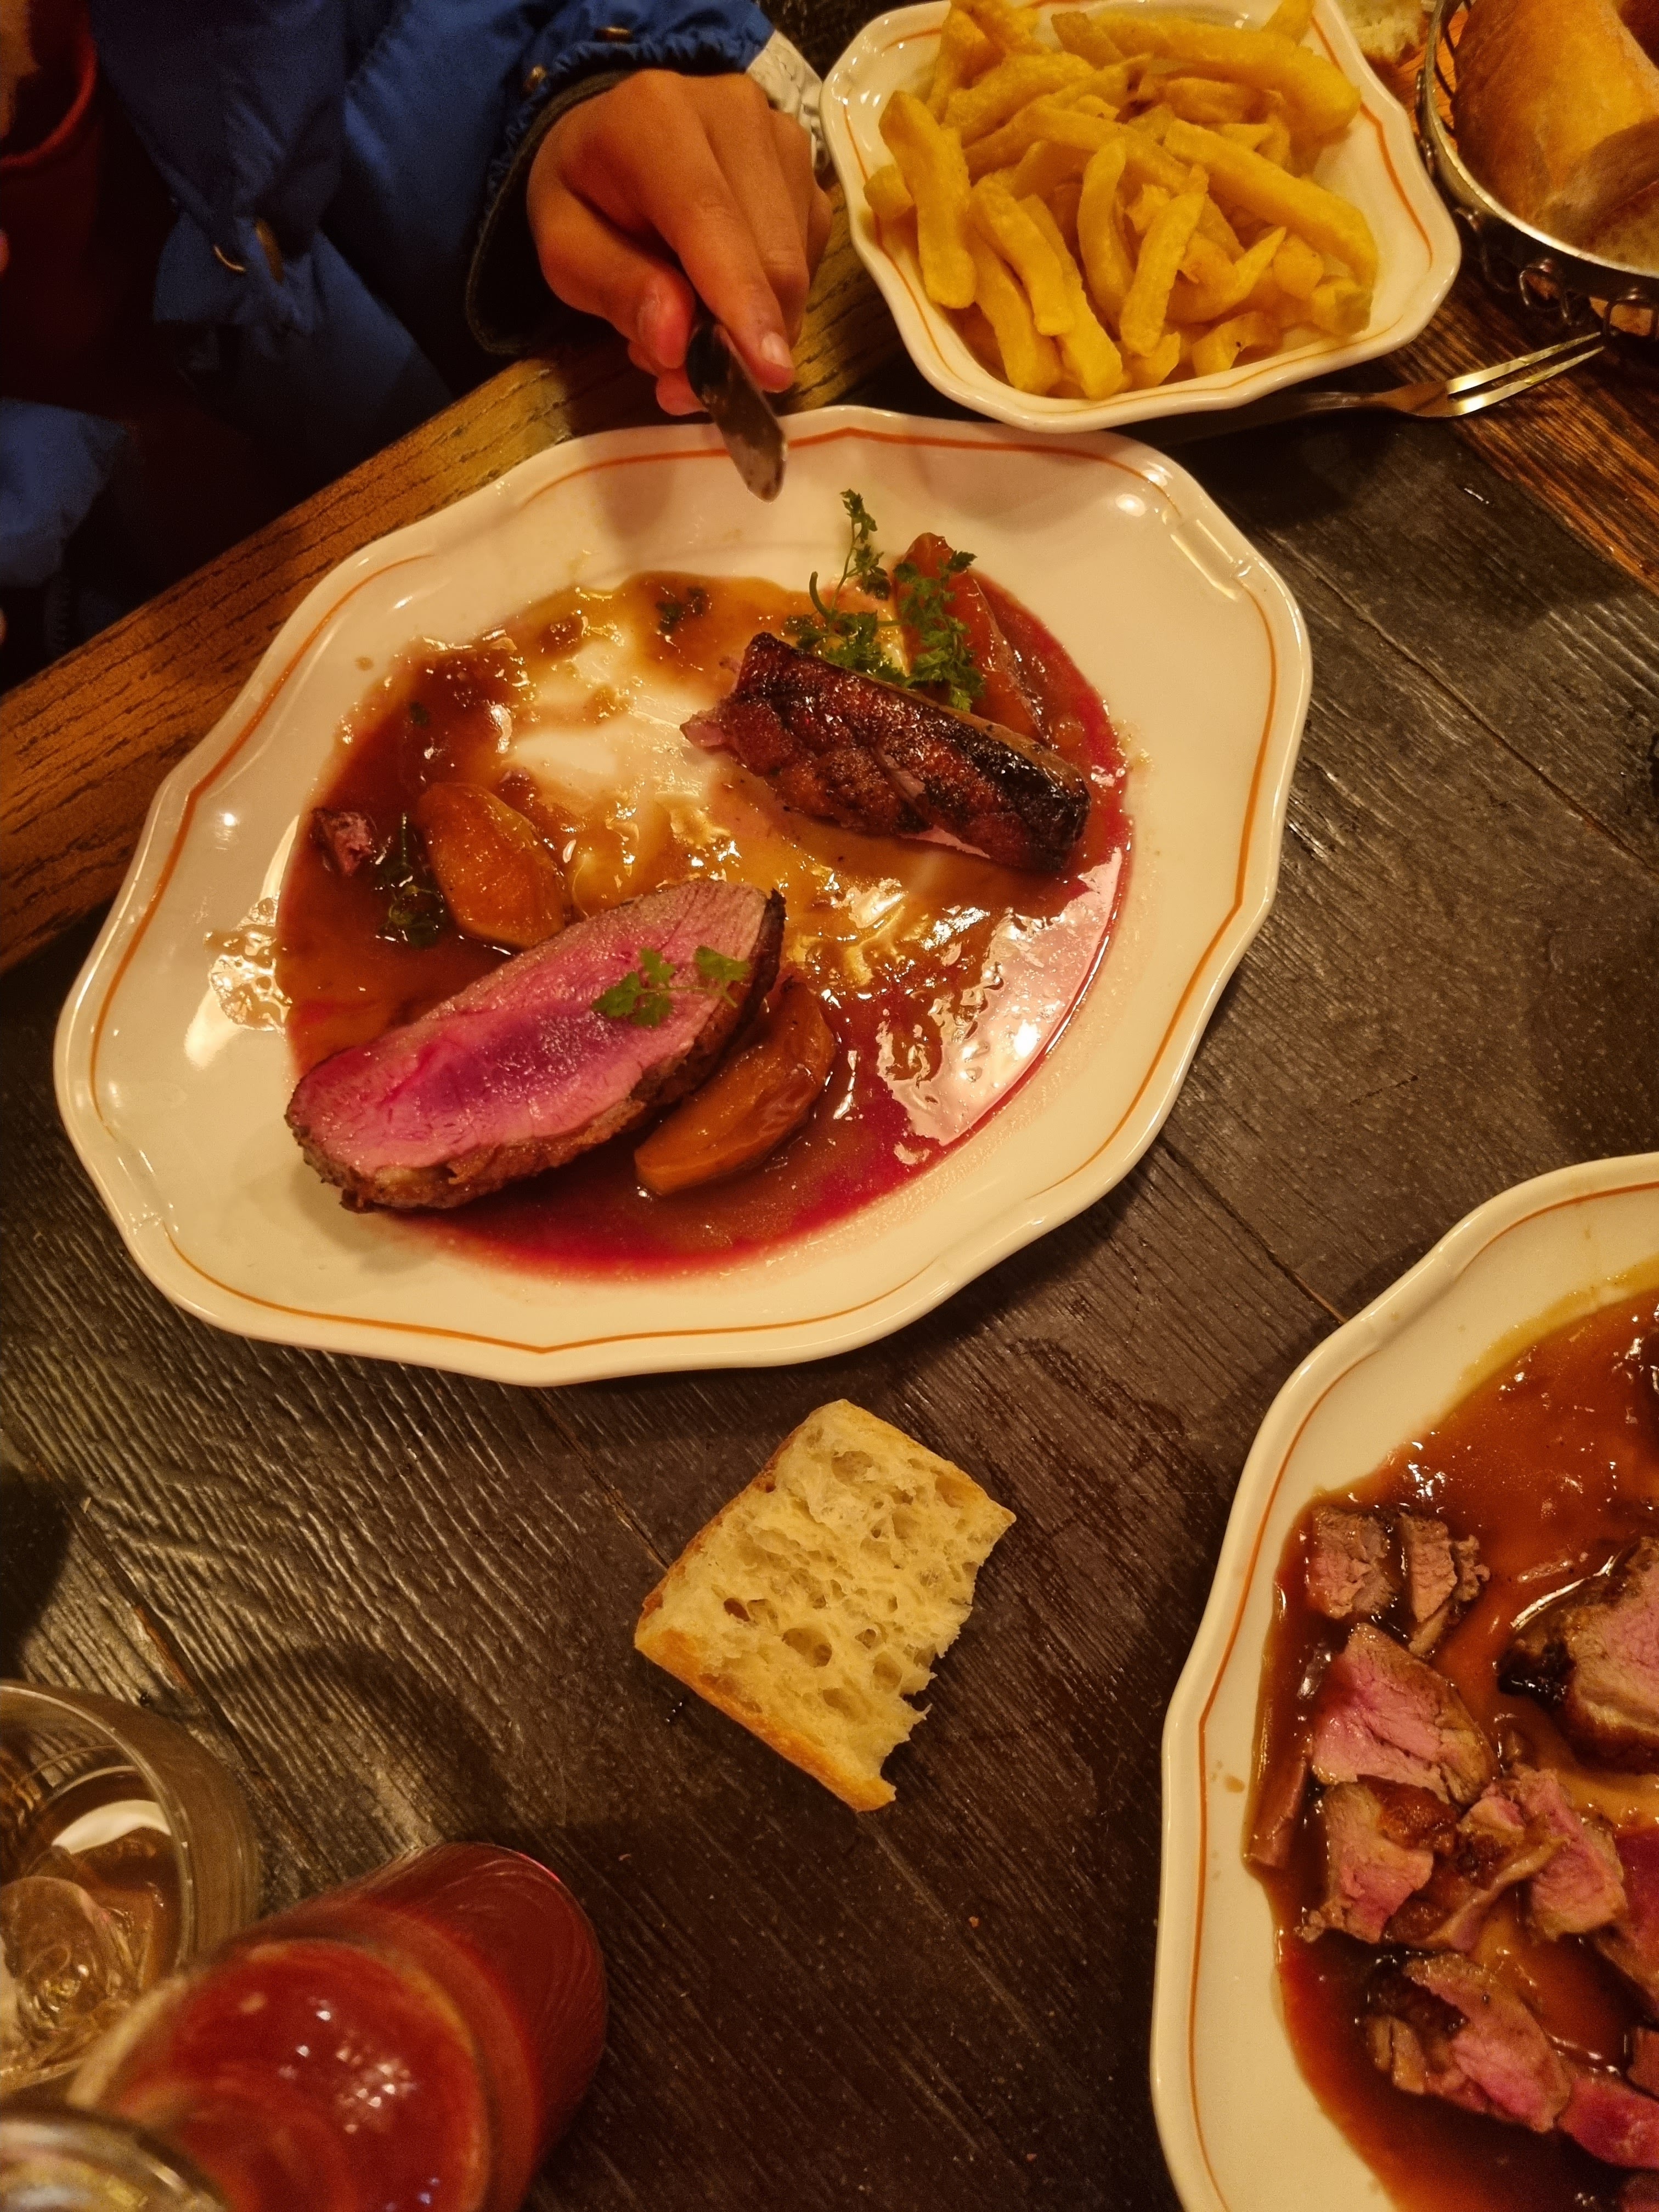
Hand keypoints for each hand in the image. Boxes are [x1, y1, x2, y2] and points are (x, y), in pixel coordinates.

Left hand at [527, 71, 831, 414]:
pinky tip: (723, 297)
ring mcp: (781, 138)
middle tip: (686, 384)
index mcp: (656, 118)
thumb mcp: (566, 251)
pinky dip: (770, 302)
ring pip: (797, 265)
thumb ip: (617, 290)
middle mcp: (734, 113)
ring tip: (691, 328)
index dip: (741, 303)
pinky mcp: (808, 169)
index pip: (712, 220)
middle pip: (770, 254)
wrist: (613, 140)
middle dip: (743, 338)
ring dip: (753, 325)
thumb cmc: (585, 197)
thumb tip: (677, 343)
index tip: (767, 375)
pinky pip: (808, 260)